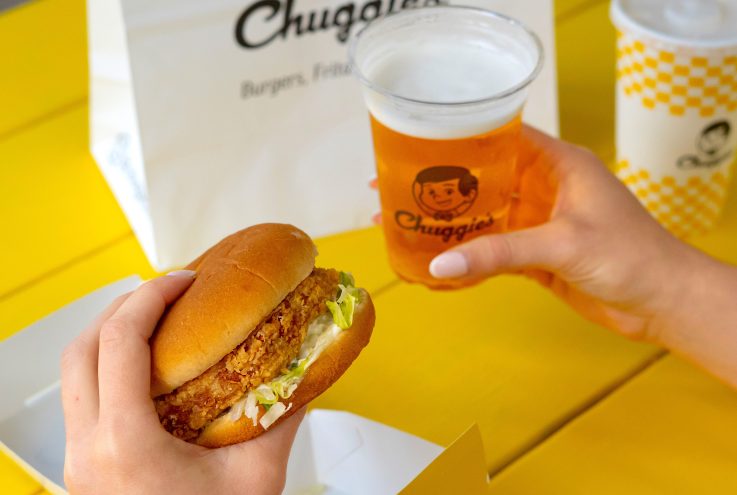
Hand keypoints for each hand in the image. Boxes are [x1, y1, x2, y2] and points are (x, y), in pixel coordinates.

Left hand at [61, 271, 303, 494]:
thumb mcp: (258, 477)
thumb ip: (283, 416)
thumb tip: (305, 370)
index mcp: (126, 446)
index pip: (119, 342)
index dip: (151, 296)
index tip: (184, 279)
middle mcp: (87, 451)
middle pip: (82, 347)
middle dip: (123, 306)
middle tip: (168, 292)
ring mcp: (77, 462)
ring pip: (72, 373)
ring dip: (108, 334)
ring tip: (154, 321)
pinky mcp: (82, 468)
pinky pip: (80, 399)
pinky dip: (105, 367)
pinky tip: (144, 369)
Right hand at [429, 126, 708, 342]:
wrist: (661, 301)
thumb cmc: (628, 255)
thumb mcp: (562, 244)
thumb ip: (500, 252)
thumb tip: (439, 265)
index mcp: (559, 164)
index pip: (505, 136)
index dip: (465, 136)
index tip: (422, 140)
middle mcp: (546, 187)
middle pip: (489, 177)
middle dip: (449, 182)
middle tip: (400, 185)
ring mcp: (541, 222)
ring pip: (488, 215)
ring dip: (456, 220)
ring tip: (410, 219)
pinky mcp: (539, 254)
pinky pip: (496, 249)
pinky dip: (471, 254)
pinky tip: (440, 259)